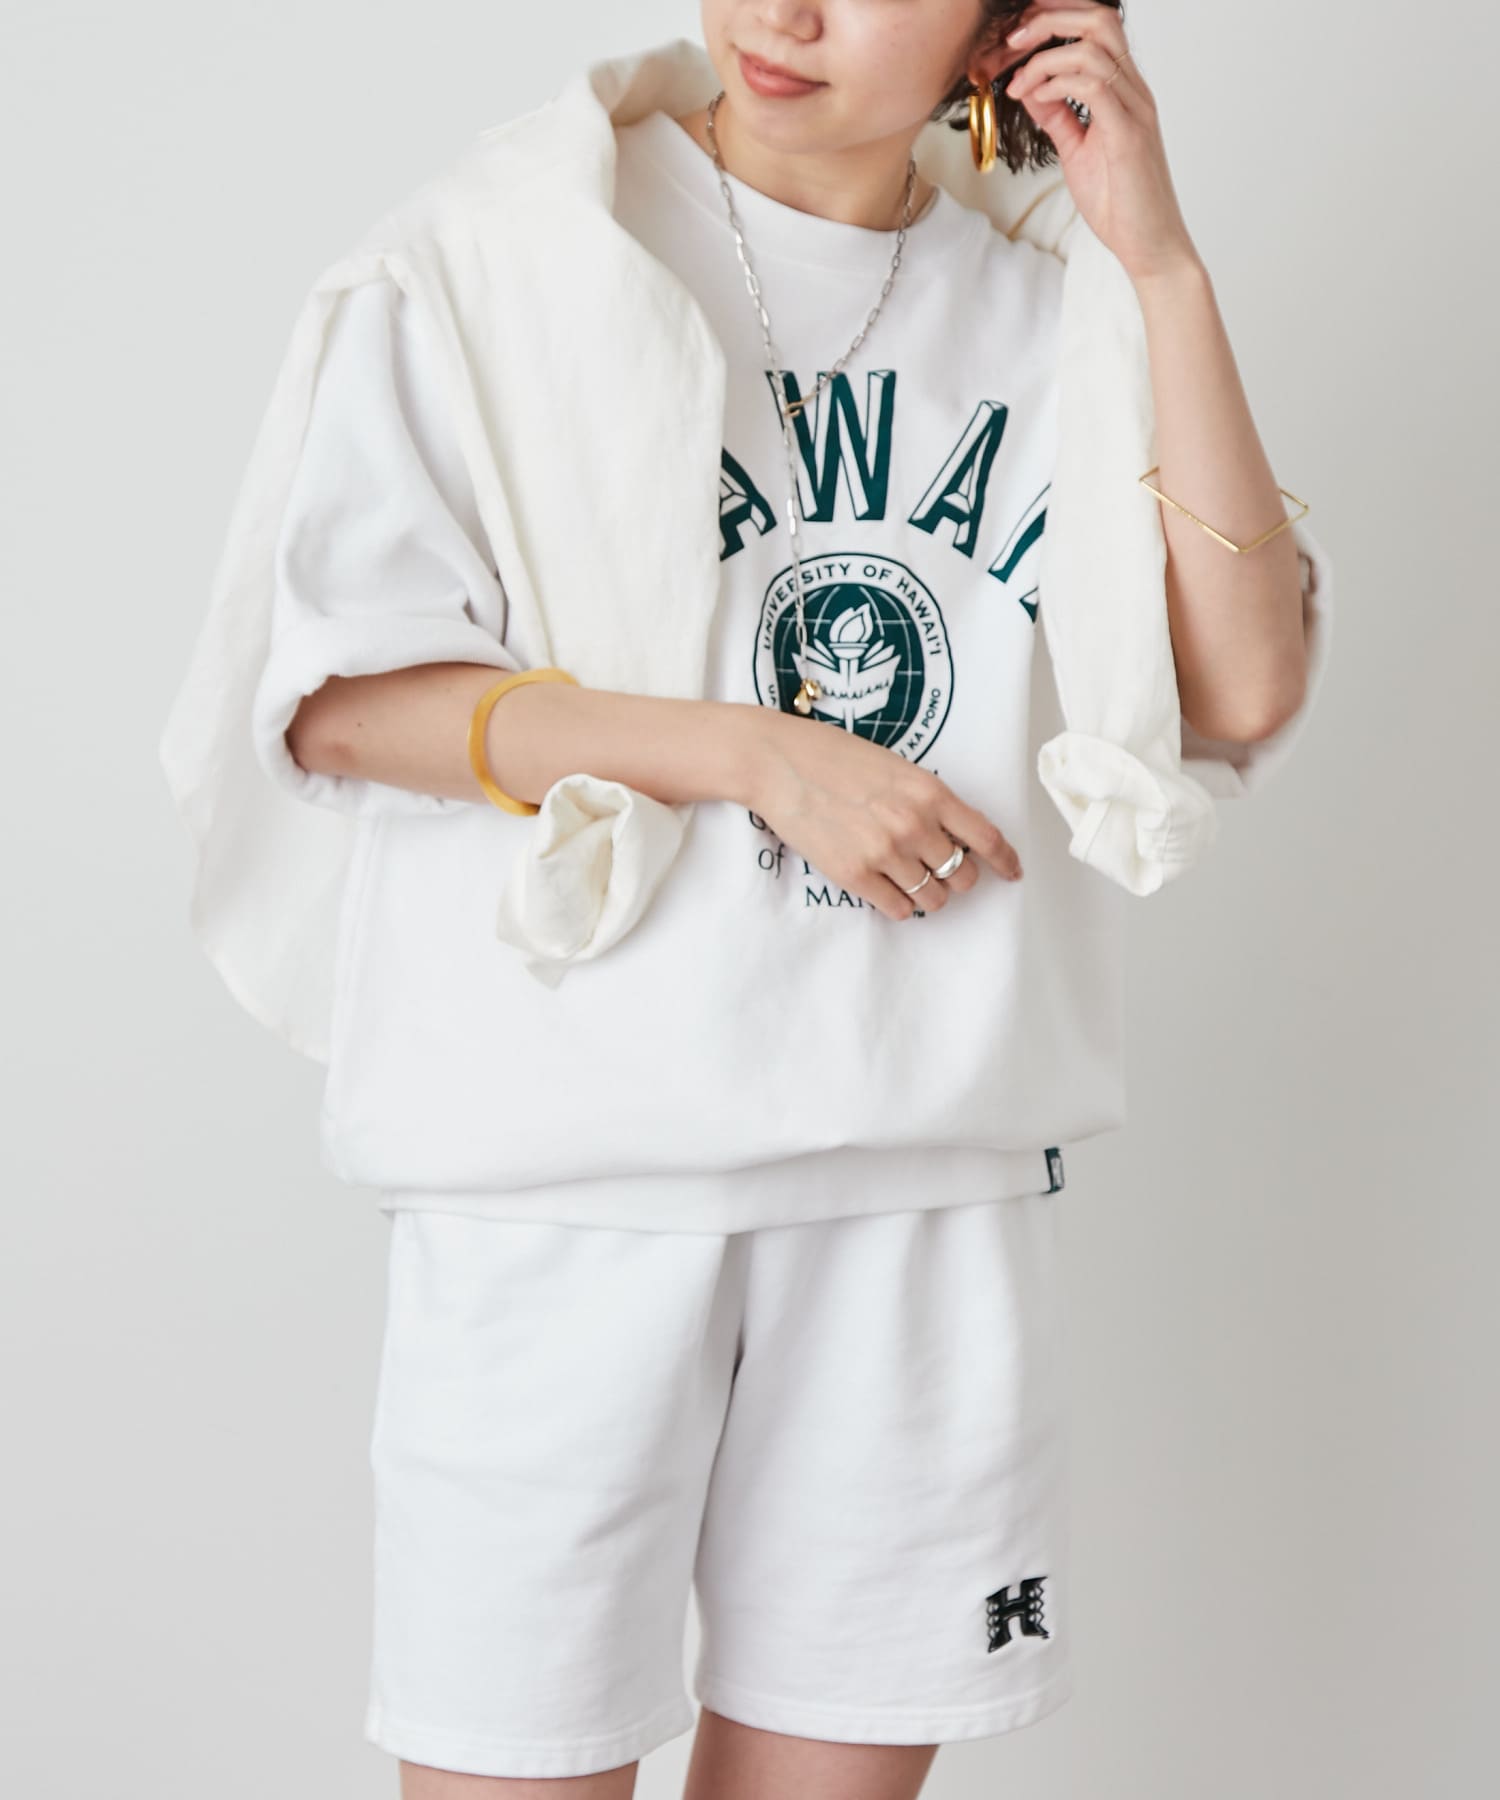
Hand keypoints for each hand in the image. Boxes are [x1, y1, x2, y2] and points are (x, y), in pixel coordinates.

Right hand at [748, 710, 1024, 921]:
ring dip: (927, 894)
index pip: (987, 837)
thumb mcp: (894, 766)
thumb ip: (928, 799)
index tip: (1013, 873)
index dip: (1006, 861)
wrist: (777, 761)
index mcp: (930, 792)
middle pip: (963, 875)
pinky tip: (885, 888)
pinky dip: (899, 905)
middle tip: (934, 867)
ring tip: (906, 878)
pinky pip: (899, 910)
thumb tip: (953, 835)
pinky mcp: (854, 874)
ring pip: (933, 898)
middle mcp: (914, 824)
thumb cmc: (832, 756)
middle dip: (955, 876)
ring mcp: (884, 852)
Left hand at [999, 2, 1199, 283]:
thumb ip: (1057, 116)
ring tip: (1017, 80)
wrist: (1149, 244)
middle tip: (1011, 40)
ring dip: (1044, 55)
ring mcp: (1134, 109)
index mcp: (1124, 90)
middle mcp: (1133, 90)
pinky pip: (1094, 86)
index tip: (1015, 37)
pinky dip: (1058, 83)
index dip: (1055, 18)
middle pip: (1098, 19)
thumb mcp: (1077, 151)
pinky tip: (1035, 97)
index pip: (1095, 26)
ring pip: (1094, 46)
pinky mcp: (1128, 134)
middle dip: (1049, 18)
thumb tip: (1030, 89)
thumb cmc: (1119, 202)